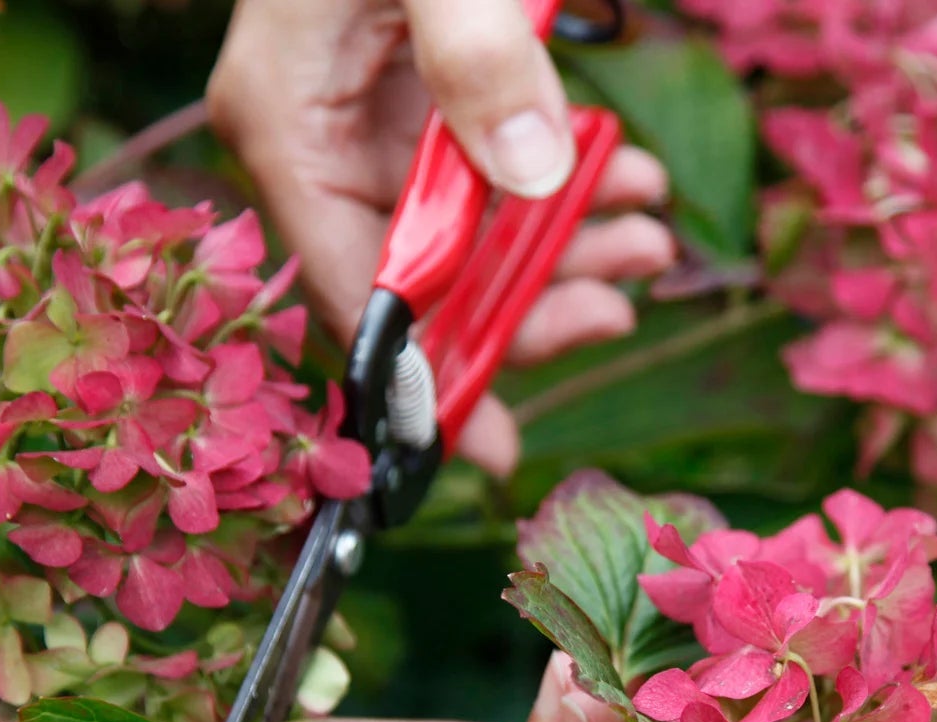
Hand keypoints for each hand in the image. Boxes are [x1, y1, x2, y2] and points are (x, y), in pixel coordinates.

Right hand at [208, 0, 675, 474]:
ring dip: (563, 253)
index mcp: (284, 114)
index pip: (341, 282)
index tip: (484, 449)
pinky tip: (633, 187)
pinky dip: (564, 194)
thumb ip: (482, 58)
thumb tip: (536, 181)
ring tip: (652, 241)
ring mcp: (370, 122)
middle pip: (414, 280)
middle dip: (524, 307)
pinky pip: (491, 182)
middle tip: (621, 305)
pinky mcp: (422, 101)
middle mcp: (315, 135)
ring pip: (464, 239)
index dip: (415, 376)